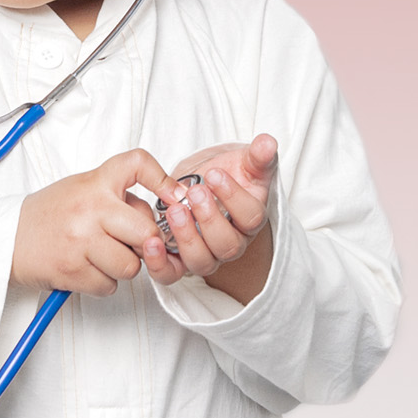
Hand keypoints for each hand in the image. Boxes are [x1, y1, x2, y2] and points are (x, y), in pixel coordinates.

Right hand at [12, 148, 172, 295]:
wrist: (8, 239)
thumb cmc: (49, 214)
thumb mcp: (82, 189)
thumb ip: (117, 197)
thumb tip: (158, 216)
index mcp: (95, 183)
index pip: (137, 164)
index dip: (164, 179)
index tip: (175, 196)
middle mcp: (90, 208)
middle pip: (147, 231)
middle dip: (145, 244)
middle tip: (130, 243)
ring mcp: (81, 241)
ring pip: (131, 265)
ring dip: (122, 267)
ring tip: (100, 256)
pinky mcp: (73, 271)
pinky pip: (110, 285)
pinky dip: (103, 282)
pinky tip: (86, 268)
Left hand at [141, 134, 277, 301]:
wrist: (203, 183)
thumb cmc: (227, 174)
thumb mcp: (243, 162)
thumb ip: (257, 155)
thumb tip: (268, 142)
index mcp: (249, 220)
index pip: (251, 217)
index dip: (233, 197)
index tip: (215, 174)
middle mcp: (231, 243)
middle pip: (227, 245)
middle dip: (210, 219)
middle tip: (196, 193)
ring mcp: (206, 254)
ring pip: (202, 261)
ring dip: (187, 238)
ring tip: (175, 211)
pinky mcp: (179, 261)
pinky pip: (171, 274)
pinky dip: (159, 264)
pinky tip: (150, 243)